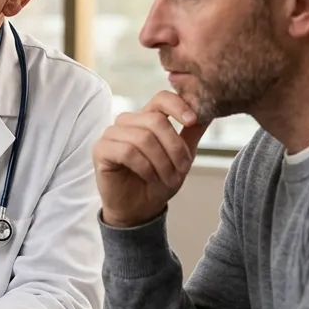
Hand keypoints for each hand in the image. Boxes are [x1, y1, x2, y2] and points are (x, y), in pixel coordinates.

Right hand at [92, 91, 210, 227]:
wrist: (139, 210)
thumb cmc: (157, 182)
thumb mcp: (181, 158)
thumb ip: (191, 134)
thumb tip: (208, 113)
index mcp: (146, 118)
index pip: (161, 98)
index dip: (178, 106)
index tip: (192, 122)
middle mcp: (127, 122)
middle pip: (155, 120)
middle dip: (174, 147)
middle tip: (182, 169)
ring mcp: (111, 134)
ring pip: (143, 137)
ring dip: (161, 162)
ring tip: (168, 178)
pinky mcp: (101, 150)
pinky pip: (127, 151)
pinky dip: (144, 167)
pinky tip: (149, 176)